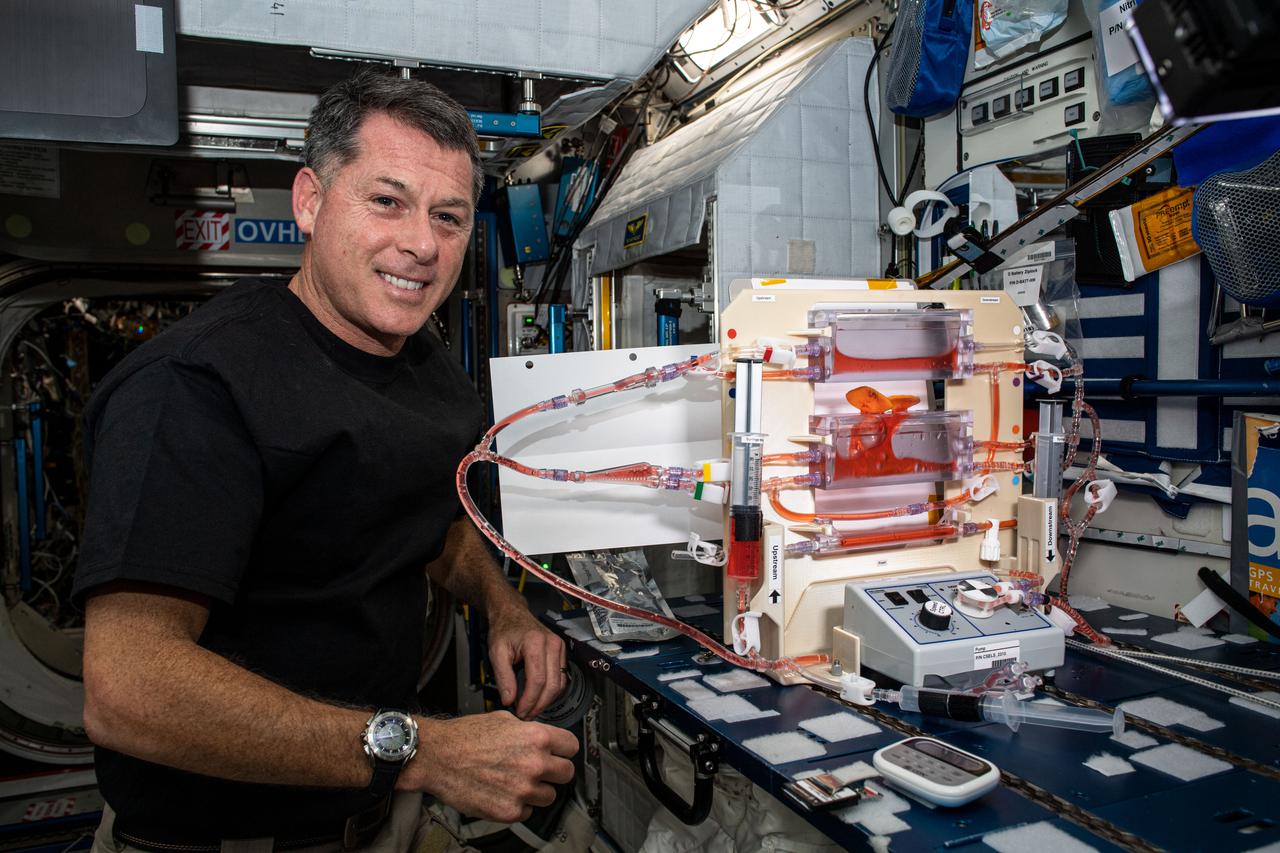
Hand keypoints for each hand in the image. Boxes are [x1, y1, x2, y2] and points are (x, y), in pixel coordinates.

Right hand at [408, 711, 577, 822]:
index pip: (572, 747)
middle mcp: (534, 764)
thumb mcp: (503, 719)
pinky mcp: (509, 811)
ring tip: (516, 781)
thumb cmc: (464, 737)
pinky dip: (518, 805)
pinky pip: (527, 812)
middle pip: (567, 773)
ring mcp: (523, 790)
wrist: (437, 757)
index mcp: (536, 737)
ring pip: (549, 796)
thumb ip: (529, 731)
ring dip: (537, 791)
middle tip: (541, 769)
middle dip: (554, 771)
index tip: (559, 753)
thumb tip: (543, 738)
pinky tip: (503, 792)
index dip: (563, 749)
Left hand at [487, 605, 566, 718]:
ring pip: (559, 684)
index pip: (537, 680)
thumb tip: (509, 700)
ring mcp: (559, 648)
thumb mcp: (496, 652)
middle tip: (526, 715)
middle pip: (552, 685)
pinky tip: (539, 698)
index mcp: (536, 643)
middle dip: (539, 705)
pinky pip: (561, 678)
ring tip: (531, 709)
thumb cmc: (504, 629)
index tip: (519, 711)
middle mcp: (552, 644)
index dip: (529, 700)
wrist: (512, 614)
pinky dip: (552, 692)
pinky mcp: (561, 652)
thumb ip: (503, 677)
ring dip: (546, 701)